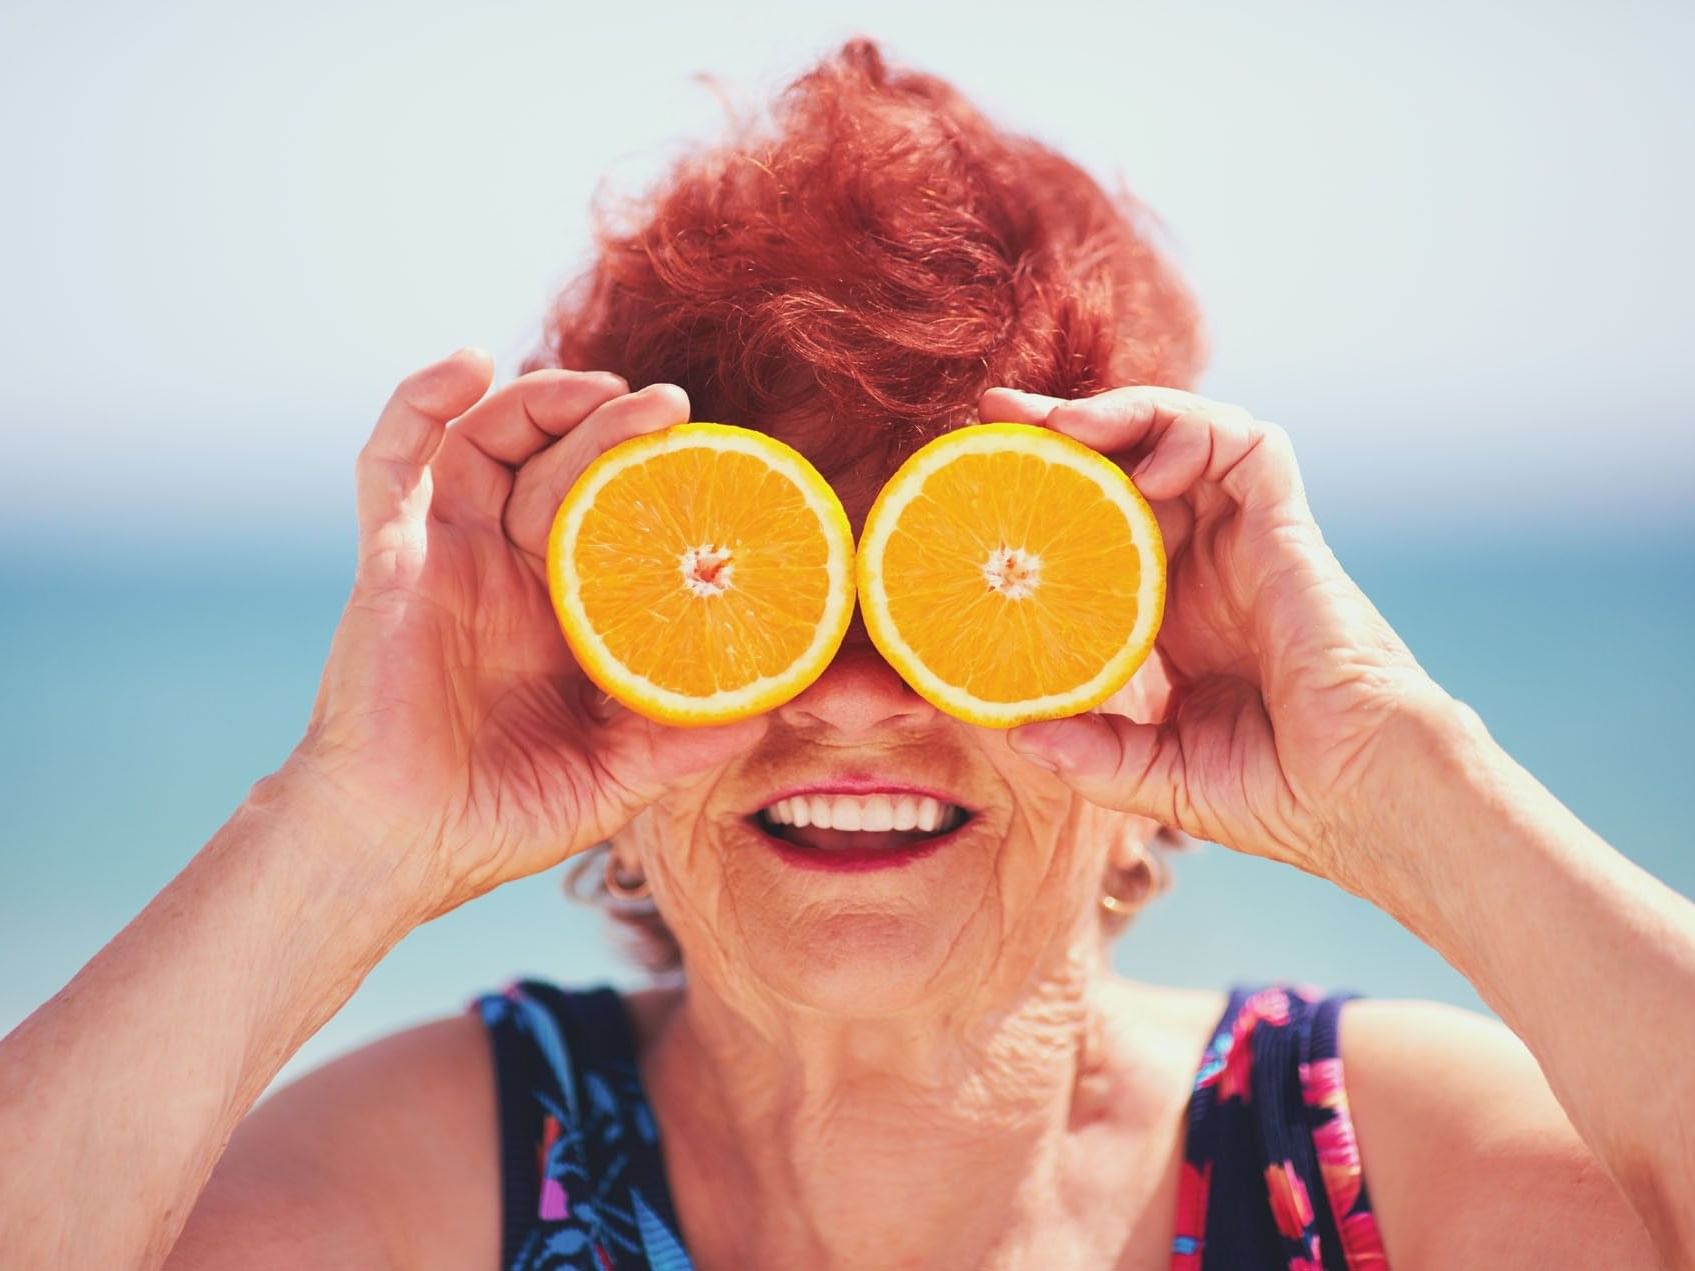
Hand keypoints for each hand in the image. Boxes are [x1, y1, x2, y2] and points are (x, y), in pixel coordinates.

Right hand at [295, 350, 766, 917]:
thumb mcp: (614, 778)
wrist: (399, 850)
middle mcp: (507, 570)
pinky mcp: (389, 557)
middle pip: (560, 462)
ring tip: (599, 389)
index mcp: (564, 610)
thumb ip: (684, 743)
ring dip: (540, 399)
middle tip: (671, 408)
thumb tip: (771, 713)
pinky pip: (391, 461)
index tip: (714, 457)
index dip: (656, 476)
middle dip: (614, 425)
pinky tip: (468, 364)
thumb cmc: (497, 816)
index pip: (614, 513)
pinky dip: (419, 401)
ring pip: (488, 441)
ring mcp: (446, 556)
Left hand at [984, 385, 1449, 885]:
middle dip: (1066, 428)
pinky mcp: (1287, 530)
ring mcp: (1247, 542)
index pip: (1097, 522)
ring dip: (1124, 412)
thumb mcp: (1157, 776)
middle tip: (998, 411)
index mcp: (1170, 609)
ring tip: (1062, 422)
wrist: (1360, 799)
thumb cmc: (1277, 795)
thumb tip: (1014, 732)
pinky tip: (1149, 464)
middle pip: (1130, 463)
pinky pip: (1248, 447)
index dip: (1047, 493)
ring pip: (1186, 436)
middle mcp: (1204, 564)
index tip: (983, 477)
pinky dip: (1197, 433)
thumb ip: (1090, 754)